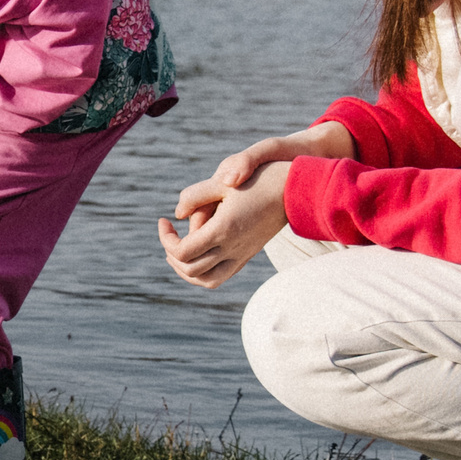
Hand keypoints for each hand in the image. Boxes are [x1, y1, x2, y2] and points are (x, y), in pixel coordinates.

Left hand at [155, 124, 352, 290]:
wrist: (297, 188)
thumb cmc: (261, 179)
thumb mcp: (223, 182)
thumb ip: (195, 196)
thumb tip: (177, 214)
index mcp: (223, 230)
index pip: (183, 251)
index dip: (165, 239)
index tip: (163, 221)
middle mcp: (233, 248)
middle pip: (190, 269)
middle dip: (172, 255)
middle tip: (167, 235)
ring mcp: (242, 254)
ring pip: (207, 280)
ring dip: (187, 271)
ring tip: (177, 251)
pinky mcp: (249, 254)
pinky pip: (222, 275)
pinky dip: (204, 272)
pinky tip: (198, 252)